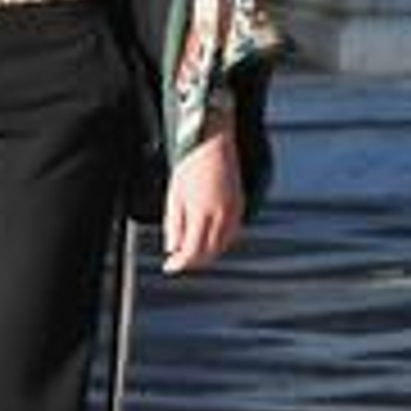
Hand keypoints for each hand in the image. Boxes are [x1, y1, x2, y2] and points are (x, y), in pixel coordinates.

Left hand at [161, 123, 241, 274]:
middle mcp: (221, 214)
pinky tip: (211, 240)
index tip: (169, 267)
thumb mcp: (174, 195)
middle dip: (193, 260)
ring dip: (207, 253)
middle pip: (208, 251)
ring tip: (192, 253)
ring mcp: (234, 210)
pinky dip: (221, 241)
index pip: (192, 251)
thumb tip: (171, 248)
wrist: (213, 143)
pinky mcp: (241, 203)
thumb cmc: (190, 164)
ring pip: (222, 244)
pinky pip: (233, 232)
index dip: (179, 263)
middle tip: (178, 261)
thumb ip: (173, 225)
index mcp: (201, 213)